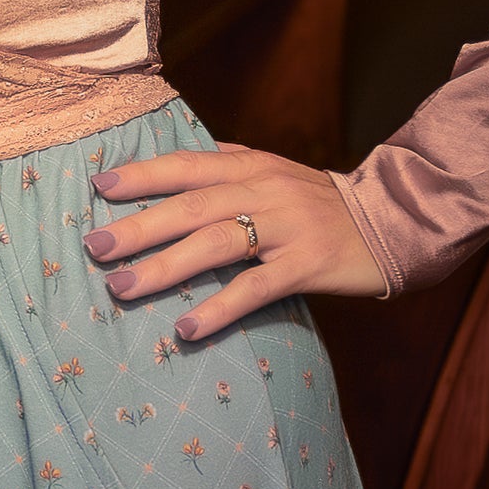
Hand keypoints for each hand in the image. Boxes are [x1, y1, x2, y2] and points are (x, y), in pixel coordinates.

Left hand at [84, 140, 383, 339]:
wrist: (394, 222)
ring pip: (215, 243)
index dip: (142, 174)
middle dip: (138, 226)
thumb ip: (234, 163)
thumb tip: (183, 158)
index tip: (97, 186)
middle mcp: (265, 190)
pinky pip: (255, 288)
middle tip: (93, 247)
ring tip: (121, 289)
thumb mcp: (279, 171)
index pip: (186, 165)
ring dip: (163, 267)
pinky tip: (186, 330)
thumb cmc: (325, 202)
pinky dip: (218, 308)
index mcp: (252, 165)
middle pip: (191, 205)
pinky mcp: (308, 265)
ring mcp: (287, 227)